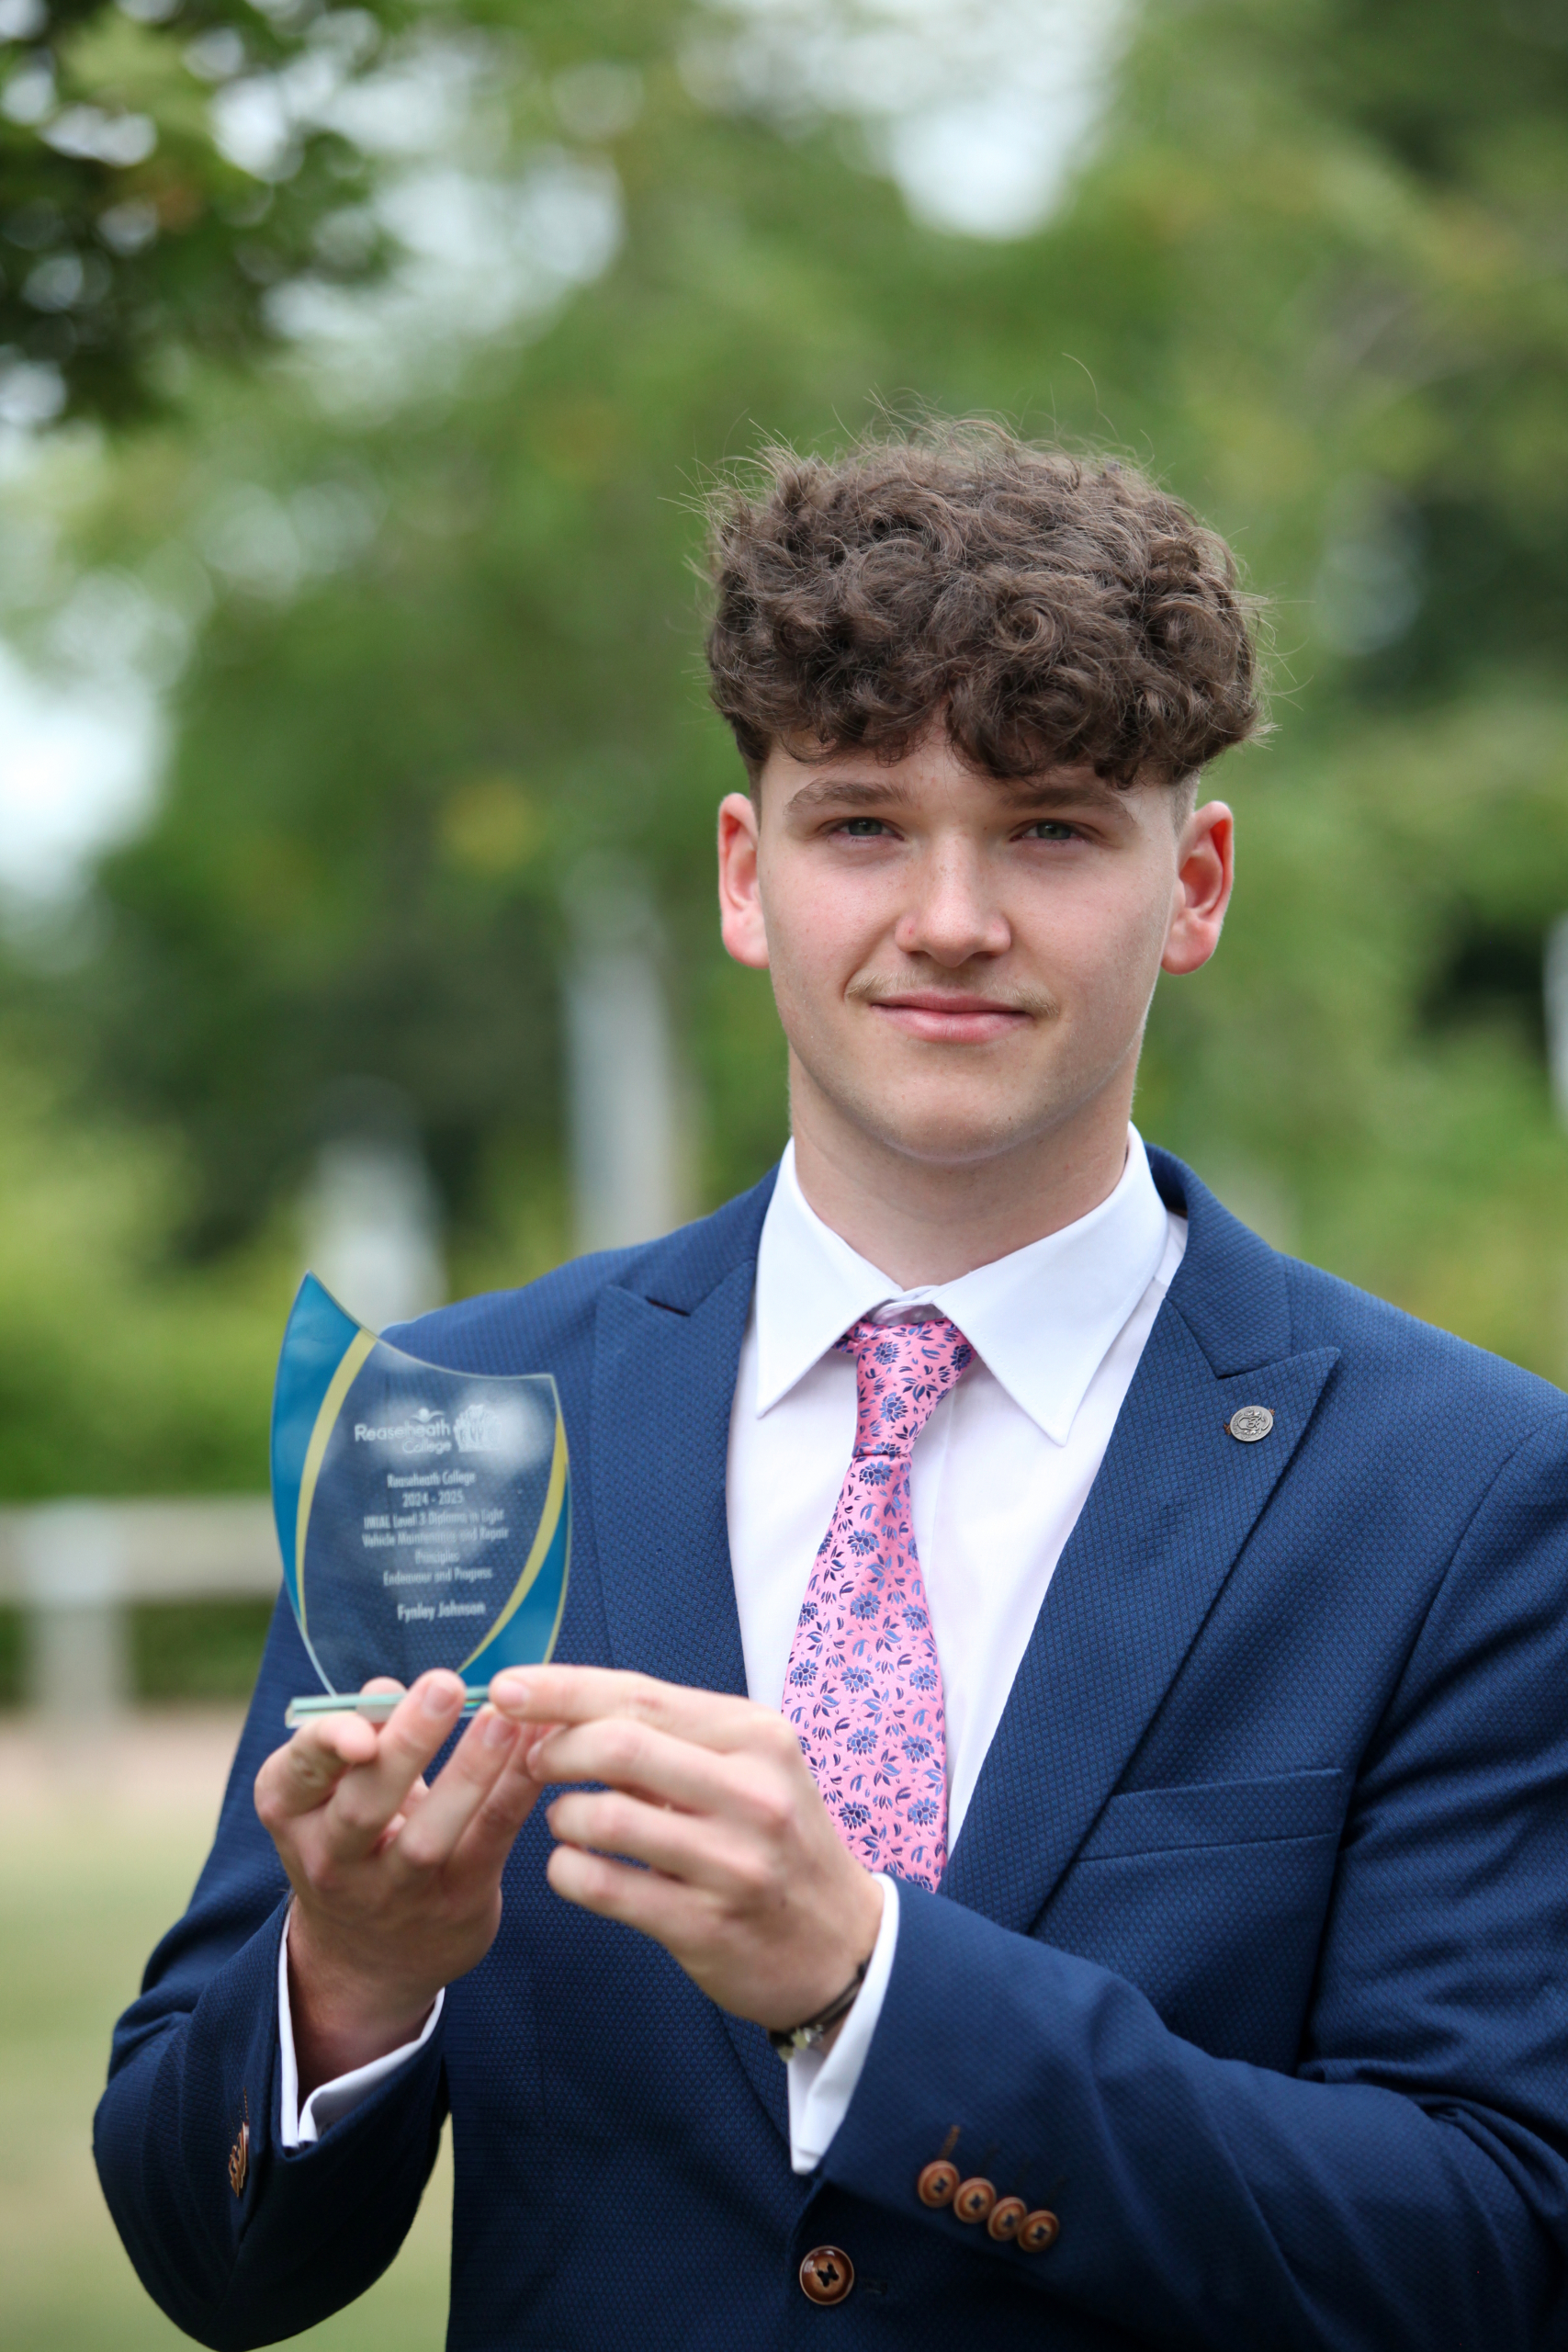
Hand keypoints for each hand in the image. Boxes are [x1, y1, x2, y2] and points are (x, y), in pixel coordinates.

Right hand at [253, 1670, 544, 2095]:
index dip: (329, 1743)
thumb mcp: (336, 1792)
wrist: (367, 1960)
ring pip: (428, 1835)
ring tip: (502, 1721)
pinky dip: (515, 1792)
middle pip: (365, 1804)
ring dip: (469, 1773)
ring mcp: (393, 1890)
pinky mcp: (455, 1904)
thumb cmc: (355, 1842)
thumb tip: (383, 1689)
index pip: (299, 1770)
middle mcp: (333, 1858)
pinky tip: (538, 1748)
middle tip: (446, 1685)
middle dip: (407, 1744)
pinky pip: (487, 1842)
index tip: (365, 1724)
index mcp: (293, 1811)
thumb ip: (361, 1736)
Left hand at [489, 1665, 884, 2035]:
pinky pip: (605, 1887)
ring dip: (561, 1816)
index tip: (504, 1687)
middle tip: (531, 1761)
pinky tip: (572, 1866)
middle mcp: (752, 1792)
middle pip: (618, 1746)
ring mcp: (732, 1862)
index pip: (641, 1695)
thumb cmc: (776, 1840)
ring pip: (606, 1818)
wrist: (841, 1943)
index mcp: (757, 1736)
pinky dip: (567, 1871)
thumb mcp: (749, 1768)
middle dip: (553, 1748)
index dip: (561, 1689)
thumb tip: (563, 1709)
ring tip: (564, 1820)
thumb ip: (669, 1737)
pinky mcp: (706, 1925)